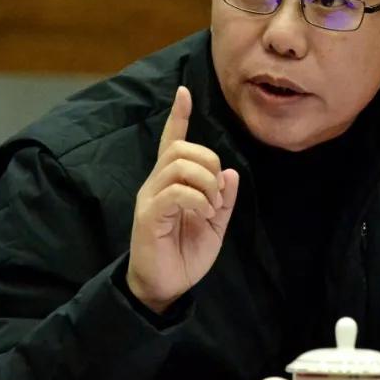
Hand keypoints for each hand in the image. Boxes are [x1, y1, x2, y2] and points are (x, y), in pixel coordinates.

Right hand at [127, 86, 239, 313]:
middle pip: (182, 148)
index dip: (178, 116)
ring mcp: (150, 198)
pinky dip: (197, 199)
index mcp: (171, 183)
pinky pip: (176, 192)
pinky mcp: (148, 216)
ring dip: (205, 182)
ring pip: (179, 165)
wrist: (165, 287)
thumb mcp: (215, 226)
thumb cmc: (185, 255)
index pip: (172, 141)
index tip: (184, 92)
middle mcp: (157, 184)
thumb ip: (223, 200)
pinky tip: (203, 213)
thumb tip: (231, 173)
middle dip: (209, 162)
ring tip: (211, 207)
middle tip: (217, 193)